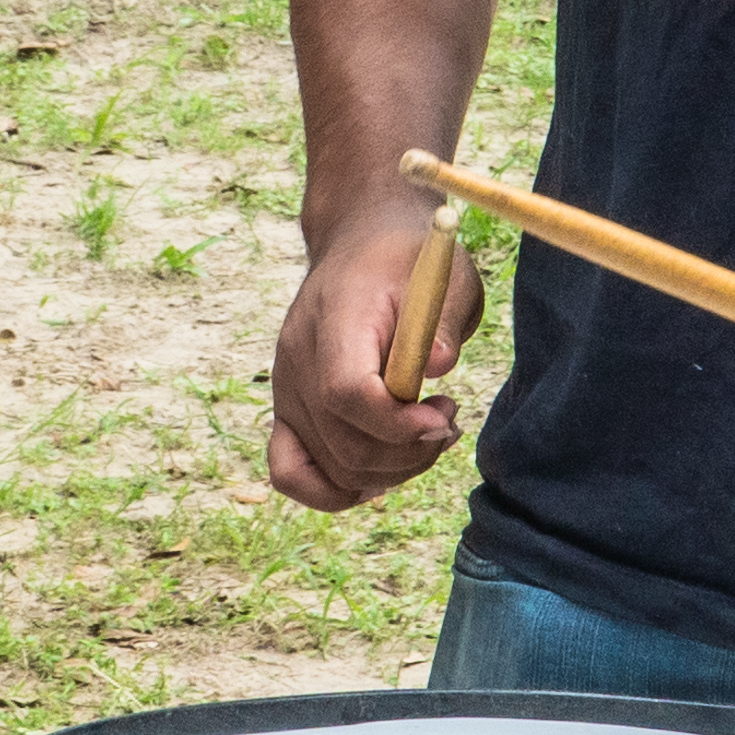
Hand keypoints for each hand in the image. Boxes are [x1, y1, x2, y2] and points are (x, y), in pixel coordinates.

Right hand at [265, 207, 481, 513]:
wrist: (361, 244)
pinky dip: (336, 490)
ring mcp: (285, 389)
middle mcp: (297, 359)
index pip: (347, 392)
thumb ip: (442, 321)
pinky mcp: (287, 410)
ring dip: (391, 471)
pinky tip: (380, 474)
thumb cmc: (408, 262)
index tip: (444, 415)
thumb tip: (438, 367)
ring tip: (426, 434)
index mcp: (334, 317)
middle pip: (343, 445)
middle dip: (410, 453)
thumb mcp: (444, 274)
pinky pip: (291, 474)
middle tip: (448, 421)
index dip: (399, 423)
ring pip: (331, 470)